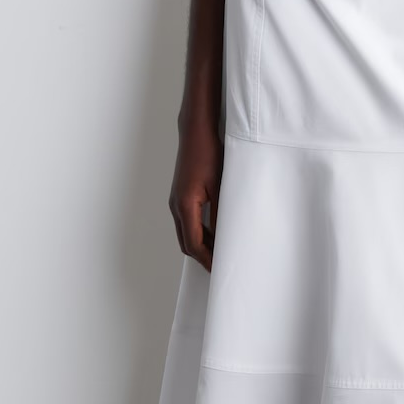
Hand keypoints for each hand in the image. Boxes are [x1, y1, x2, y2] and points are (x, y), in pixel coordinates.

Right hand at [169, 111, 223, 271]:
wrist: (196, 133)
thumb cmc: (208, 154)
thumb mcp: (219, 186)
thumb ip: (221, 213)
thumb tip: (226, 236)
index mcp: (184, 206)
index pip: (194, 244)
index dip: (207, 260)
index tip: (219, 269)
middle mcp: (176, 206)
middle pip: (187, 243)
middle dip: (203, 256)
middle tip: (222, 265)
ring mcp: (177, 201)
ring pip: (186, 233)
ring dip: (202, 244)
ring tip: (221, 251)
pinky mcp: (181, 196)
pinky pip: (188, 222)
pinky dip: (199, 232)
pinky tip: (215, 231)